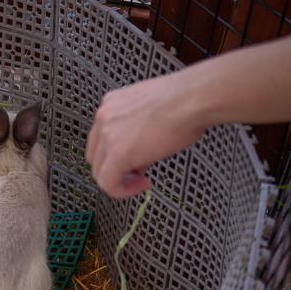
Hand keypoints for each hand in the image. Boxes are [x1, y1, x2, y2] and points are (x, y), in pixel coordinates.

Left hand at [85, 73, 206, 198]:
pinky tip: (140, 186)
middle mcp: (104, 117)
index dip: (114, 154)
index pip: (100, 138)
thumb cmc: (186, 101)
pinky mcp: (117, 153)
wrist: (194, 99)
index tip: (133, 160)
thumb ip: (136, 131)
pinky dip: (121, 190)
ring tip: (141, 179)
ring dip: (119, 180)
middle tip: (136, 173)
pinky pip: (108, 182)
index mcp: (112, 104)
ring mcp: (107, 135)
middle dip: (114, 168)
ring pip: (99, 170)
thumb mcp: (152, 112)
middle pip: (96, 155)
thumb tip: (139, 154)